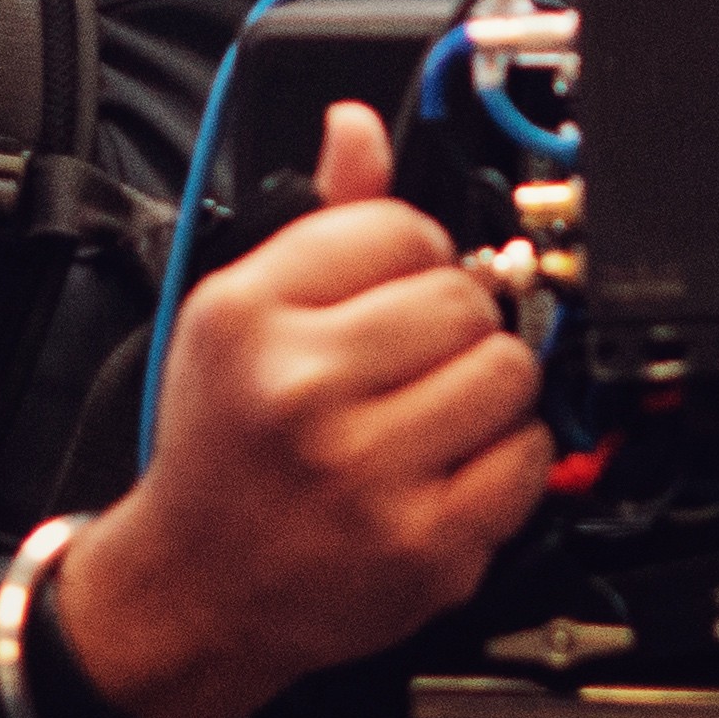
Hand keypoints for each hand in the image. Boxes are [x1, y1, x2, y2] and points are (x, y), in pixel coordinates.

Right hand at [43, 103, 548, 717]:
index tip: (391, 296)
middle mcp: (302, 390)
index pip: (403, 227)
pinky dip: (507, 460)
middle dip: (456, 326)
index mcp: (251, 315)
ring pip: (511, 372)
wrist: (189, 592)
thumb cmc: (225, 446)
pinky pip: (530, 458)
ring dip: (489, 390)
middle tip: (410, 367)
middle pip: (467, 299)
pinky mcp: (422, 545)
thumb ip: (321, 223)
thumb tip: (359, 124)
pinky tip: (448, 470)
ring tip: (430, 417)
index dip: (414, 257)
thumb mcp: (240, 316)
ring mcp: (365, 474)